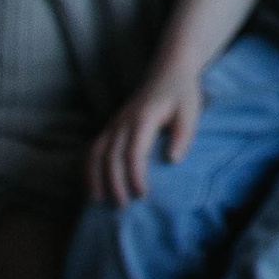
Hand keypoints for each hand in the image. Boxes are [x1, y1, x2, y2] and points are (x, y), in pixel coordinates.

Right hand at [90, 68, 202, 207]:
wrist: (168, 71)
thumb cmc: (181, 95)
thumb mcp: (190, 112)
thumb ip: (183, 135)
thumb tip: (172, 160)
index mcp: (144, 118)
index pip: (133, 152)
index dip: (134, 175)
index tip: (142, 195)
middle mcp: (124, 121)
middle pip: (111, 156)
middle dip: (113, 183)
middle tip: (121, 206)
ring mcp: (114, 123)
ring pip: (95, 152)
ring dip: (93, 177)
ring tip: (96, 202)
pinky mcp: (111, 126)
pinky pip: (93, 148)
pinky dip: (88, 168)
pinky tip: (91, 186)